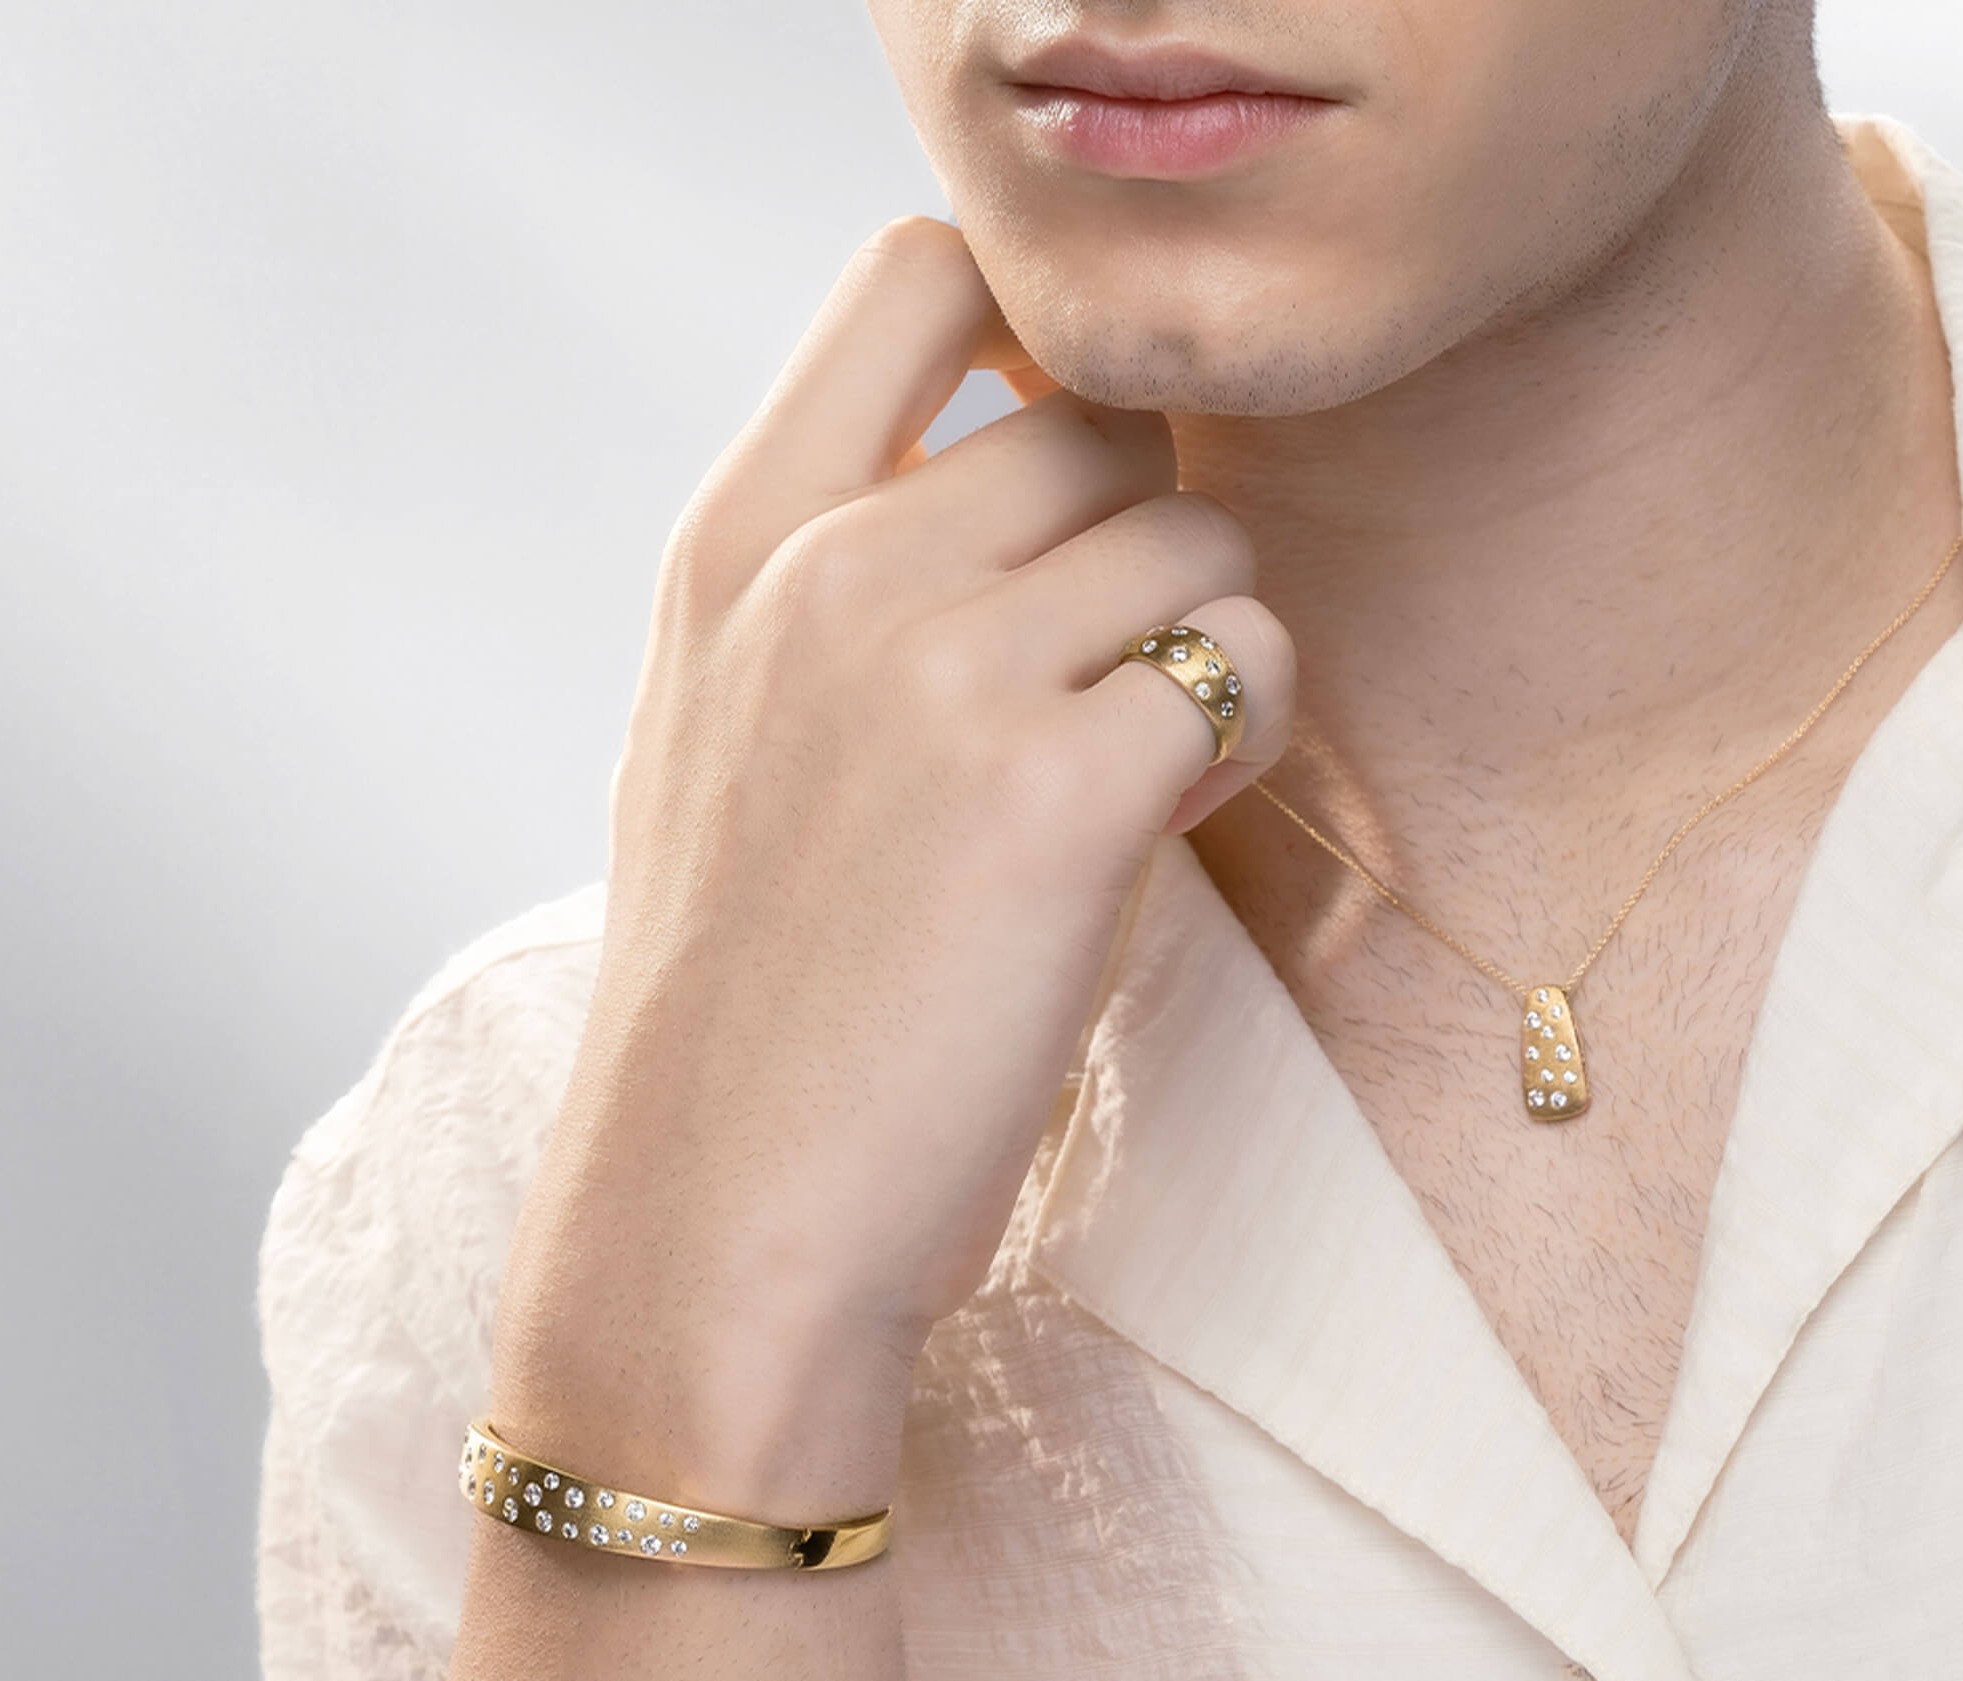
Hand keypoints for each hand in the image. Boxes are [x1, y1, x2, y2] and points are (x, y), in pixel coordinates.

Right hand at [480, 217, 1294, 1522]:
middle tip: (1100, 700)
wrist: (714, 1228)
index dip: (1034, 337)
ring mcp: (944, 668)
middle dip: (1141, 548)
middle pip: (1102, 422)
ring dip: (1207, 651)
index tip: (1055, 473)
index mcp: (735, 538)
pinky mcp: (1060, 790)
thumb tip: (1003, 462)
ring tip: (1131, 783)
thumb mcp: (718, 728)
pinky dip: (1245, 740)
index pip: (916, 272)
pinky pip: (1249, 663)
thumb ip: (831, 575)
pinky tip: (1166, 830)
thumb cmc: (743, 1001)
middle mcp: (835, 567)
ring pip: (1200, 540)